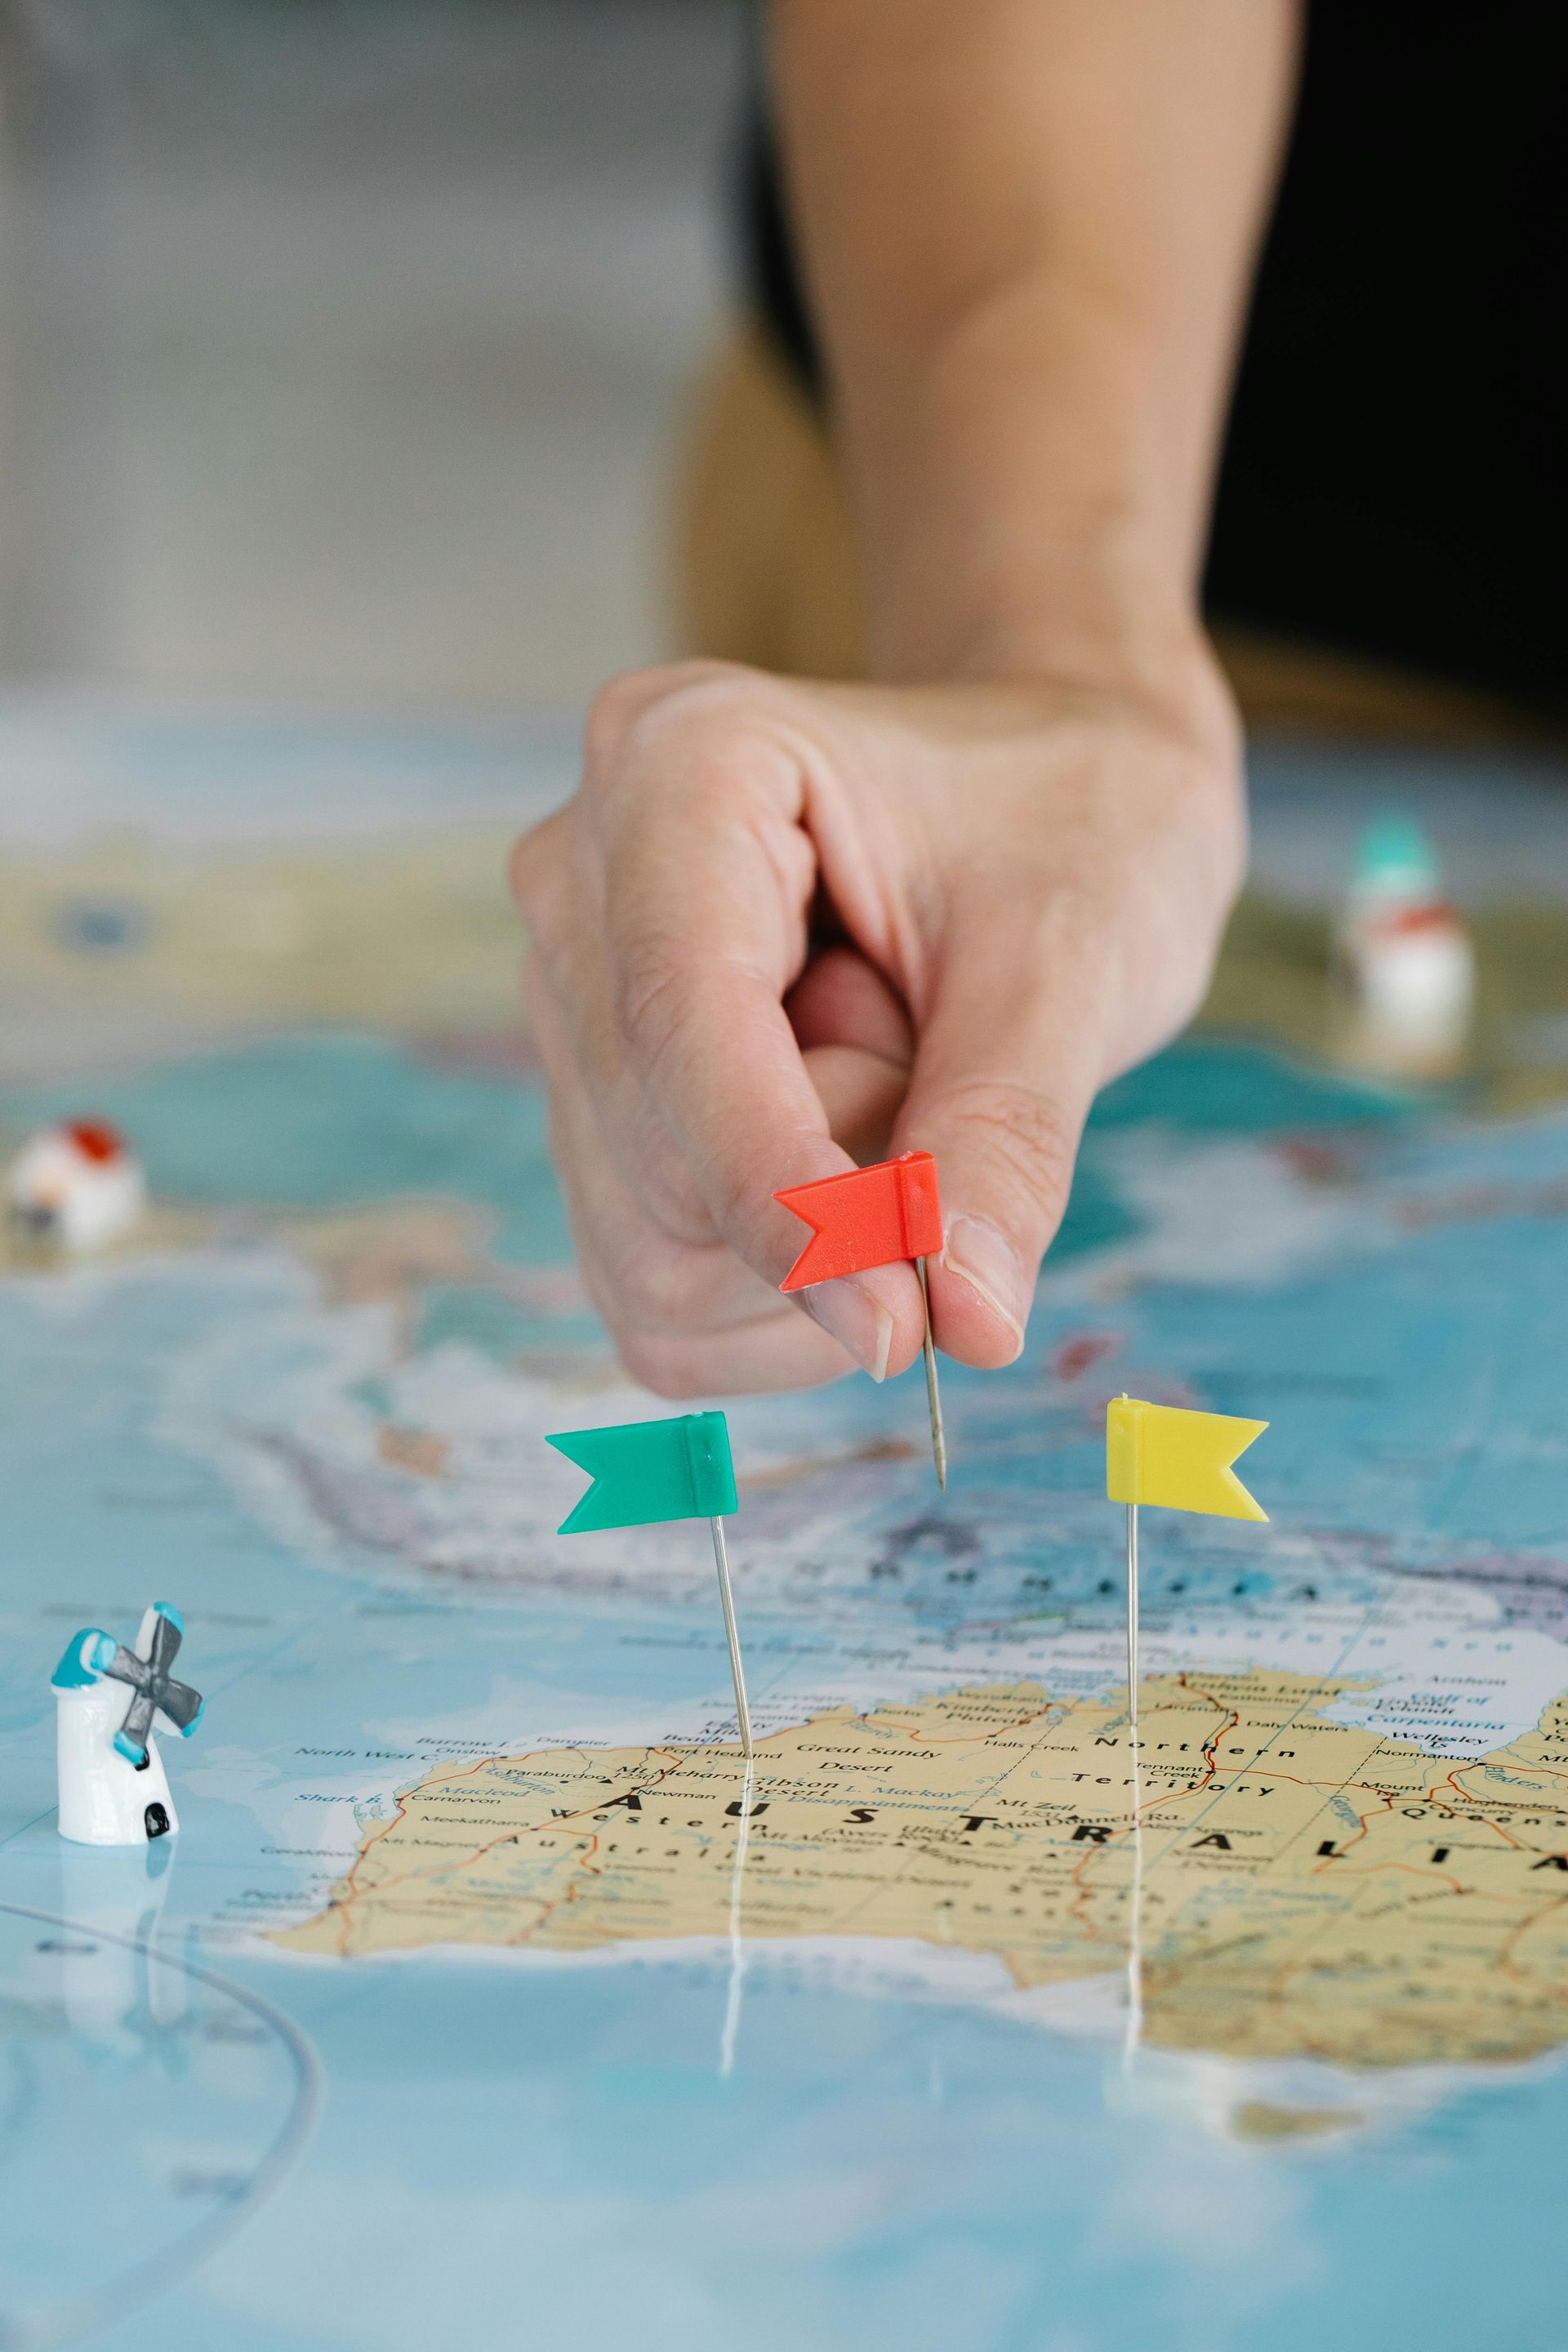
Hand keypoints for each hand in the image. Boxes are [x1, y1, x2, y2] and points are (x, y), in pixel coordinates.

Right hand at [511, 655, 1243, 1394]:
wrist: (1051, 791)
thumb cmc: (1072, 825)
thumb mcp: (1079, 952)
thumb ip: (1009, 1131)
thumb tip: (964, 1323)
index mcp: (681, 766)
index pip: (681, 1026)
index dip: (781, 1197)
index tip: (899, 1328)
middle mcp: (583, 881)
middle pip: (661, 1166)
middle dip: (841, 1190)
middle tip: (949, 1062)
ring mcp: (572, 1003)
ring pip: (650, 1253)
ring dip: (818, 1244)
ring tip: (901, 1082)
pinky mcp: (593, 1107)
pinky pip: (655, 1290)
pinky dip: (782, 1297)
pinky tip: (857, 1176)